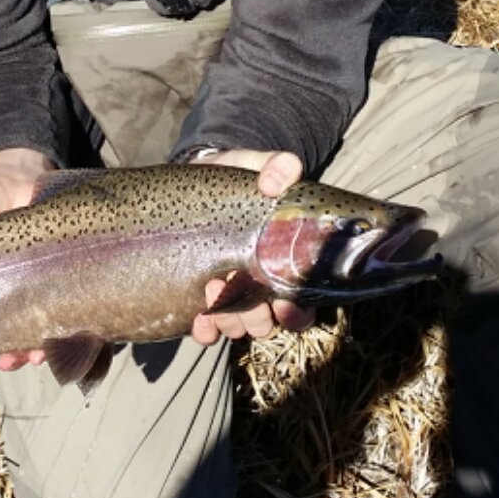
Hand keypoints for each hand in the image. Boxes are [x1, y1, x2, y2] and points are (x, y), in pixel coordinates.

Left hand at [187, 149, 314, 346]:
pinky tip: (198, 320)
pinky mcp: (202, 299)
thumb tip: (279, 178)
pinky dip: (206, 331)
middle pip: (270, 323)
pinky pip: (209, 330)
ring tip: (212, 287)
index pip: (303, 303)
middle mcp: (262, 286)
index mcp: (285, 262)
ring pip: (241, 327)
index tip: (282, 301)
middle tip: (235, 286)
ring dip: (230, 319)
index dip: (296, 311)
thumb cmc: (234, 180)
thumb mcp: (254, 165)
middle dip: (256, 316)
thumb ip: (274, 165)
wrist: (195, 182)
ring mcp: (232, 296)